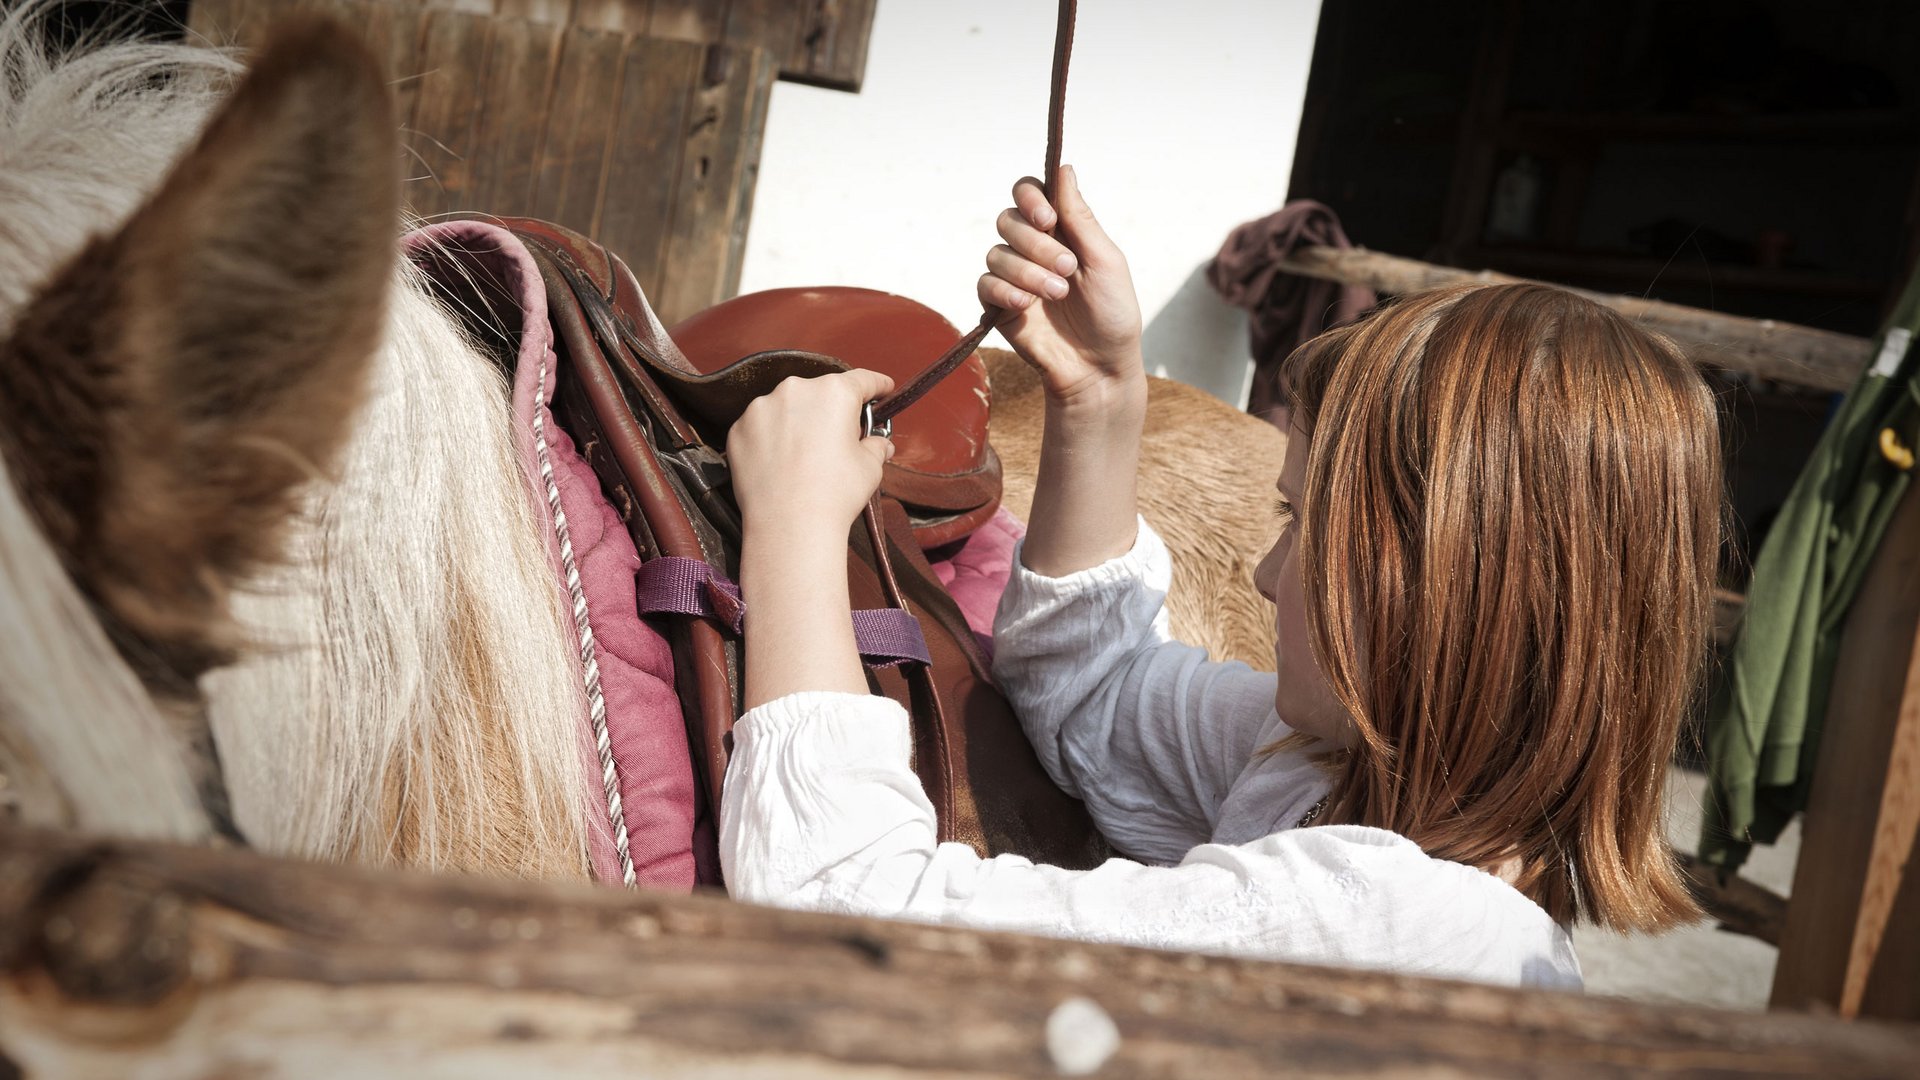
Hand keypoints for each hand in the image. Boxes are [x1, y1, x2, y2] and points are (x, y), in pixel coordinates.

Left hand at [729, 369, 894, 538]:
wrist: (789, 525)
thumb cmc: (834, 494)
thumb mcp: (870, 467)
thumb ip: (876, 446)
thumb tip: (879, 444)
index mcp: (834, 393)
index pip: (862, 380)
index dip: (877, 385)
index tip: (882, 388)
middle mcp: (795, 390)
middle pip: (820, 393)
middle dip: (831, 410)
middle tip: (838, 438)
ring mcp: (762, 407)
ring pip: (787, 407)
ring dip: (797, 422)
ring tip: (804, 456)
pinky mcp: (739, 428)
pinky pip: (761, 426)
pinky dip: (771, 437)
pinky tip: (781, 463)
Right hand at [978, 165, 1143, 403]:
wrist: (1099, 367)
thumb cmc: (1112, 314)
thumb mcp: (1105, 261)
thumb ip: (1080, 217)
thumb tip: (1063, 169)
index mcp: (1061, 230)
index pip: (1029, 193)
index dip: (1030, 198)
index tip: (1047, 218)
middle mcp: (1033, 248)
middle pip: (1009, 219)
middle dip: (1035, 243)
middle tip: (1067, 268)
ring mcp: (1014, 276)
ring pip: (997, 253)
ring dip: (1028, 272)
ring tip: (1057, 295)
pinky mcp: (998, 305)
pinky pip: (985, 283)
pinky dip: (1005, 291)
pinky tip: (1027, 306)